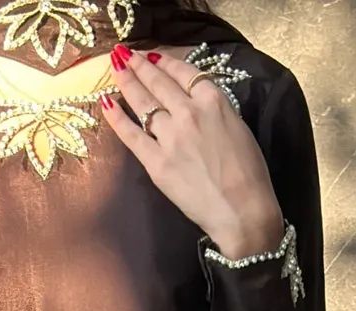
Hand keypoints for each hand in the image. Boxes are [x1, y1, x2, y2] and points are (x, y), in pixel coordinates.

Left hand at [99, 46, 284, 258]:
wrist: (240, 210)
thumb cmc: (249, 173)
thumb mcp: (239, 128)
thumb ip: (215, 111)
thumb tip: (196, 104)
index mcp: (214, 101)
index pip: (184, 72)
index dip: (166, 62)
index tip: (153, 56)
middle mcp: (189, 113)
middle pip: (159, 82)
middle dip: (139, 65)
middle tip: (125, 54)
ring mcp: (170, 137)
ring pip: (143, 103)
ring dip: (126, 81)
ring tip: (115, 67)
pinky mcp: (156, 162)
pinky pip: (131, 134)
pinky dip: (117, 117)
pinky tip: (106, 103)